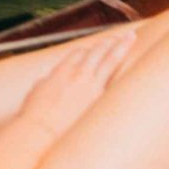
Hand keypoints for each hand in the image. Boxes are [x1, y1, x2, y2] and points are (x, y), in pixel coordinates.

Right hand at [16, 29, 135, 143]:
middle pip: (96, 52)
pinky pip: (115, 77)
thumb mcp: (36, 93)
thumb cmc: (34, 116)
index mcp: (61, 71)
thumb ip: (45, 83)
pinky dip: (123, 66)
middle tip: (118, 38)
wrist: (42, 131)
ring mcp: (90, 84)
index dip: (86, 51)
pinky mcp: (99, 97)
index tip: (93, 49)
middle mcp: (77, 74)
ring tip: (130, 38)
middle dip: (107, 43)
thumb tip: (47, 80)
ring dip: (120, 46)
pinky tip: (133, 61)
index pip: (77, 54)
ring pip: (109, 59)